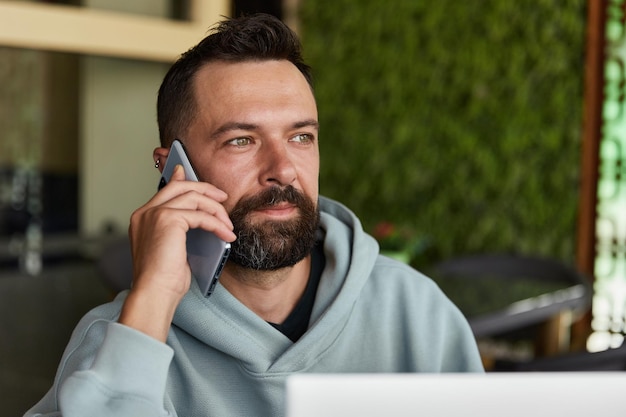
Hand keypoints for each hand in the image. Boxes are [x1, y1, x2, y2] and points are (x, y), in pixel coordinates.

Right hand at [119, 165, 235, 340]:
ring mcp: (154, 214)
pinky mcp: (167, 219)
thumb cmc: (163, 279)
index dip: (182, 180)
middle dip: (205, 189)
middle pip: (180, 187)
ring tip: (227, 224)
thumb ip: (180, 229)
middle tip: (222, 197)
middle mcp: (145, 212)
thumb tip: (196, 217)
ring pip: (193, 198)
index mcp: (142, 218)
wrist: (154, 293)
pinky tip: (225, 234)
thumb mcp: (172, 248)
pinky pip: (200, 215)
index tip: (196, 176)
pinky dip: (216, 224)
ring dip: (216, 210)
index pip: (165, 190)